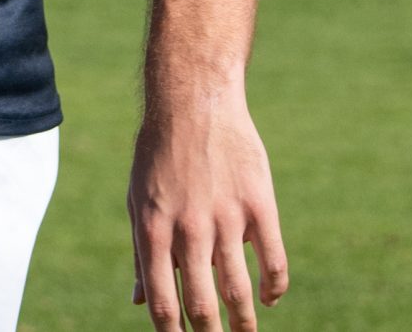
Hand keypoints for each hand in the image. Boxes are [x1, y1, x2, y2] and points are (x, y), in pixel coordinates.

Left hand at [128, 90, 288, 330]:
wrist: (193, 101)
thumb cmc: (158, 155)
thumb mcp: (137, 200)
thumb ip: (142, 253)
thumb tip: (140, 302)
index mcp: (153, 229)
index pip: (162, 302)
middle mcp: (188, 229)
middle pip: (203, 304)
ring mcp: (226, 217)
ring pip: (240, 290)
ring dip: (244, 321)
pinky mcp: (259, 205)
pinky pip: (273, 261)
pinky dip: (274, 288)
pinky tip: (269, 299)